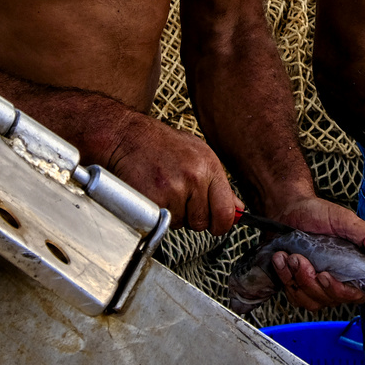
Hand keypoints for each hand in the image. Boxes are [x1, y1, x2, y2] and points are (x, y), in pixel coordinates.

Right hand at [104, 117, 241, 234]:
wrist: (127, 137)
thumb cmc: (161, 145)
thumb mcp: (198, 155)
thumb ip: (219, 184)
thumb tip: (237, 209)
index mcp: (209, 166)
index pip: (226, 211)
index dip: (222, 224)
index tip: (216, 226)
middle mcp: (194, 178)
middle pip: (202, 222)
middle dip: (192, 217)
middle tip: (179, 198)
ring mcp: (173, 189)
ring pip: (181, 223)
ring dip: (173, 214)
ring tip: (163, 191)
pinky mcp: (154, 200)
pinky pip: (162, 222)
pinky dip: (157, 214)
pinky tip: (153, 195)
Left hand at [266, 196, 364, 310]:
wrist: (288, 208)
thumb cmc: (317, 213)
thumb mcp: (345, 220)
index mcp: (354, 267)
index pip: (357, 294)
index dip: (341, 291)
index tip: (325, 276)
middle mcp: (338, 279)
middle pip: (330, 299)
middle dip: (311, 281)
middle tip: (300, 260)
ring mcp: (317, 285)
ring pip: (310, 300)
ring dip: (296, 279)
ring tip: (290, 256)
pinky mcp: (298, 286)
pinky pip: (293, 295)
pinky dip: (285, 278)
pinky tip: (281, 260)